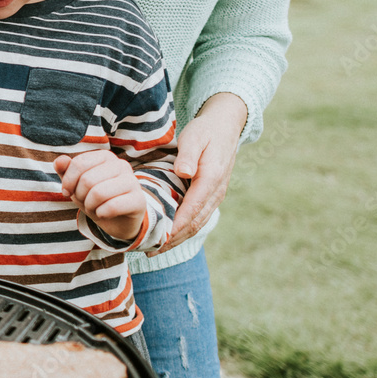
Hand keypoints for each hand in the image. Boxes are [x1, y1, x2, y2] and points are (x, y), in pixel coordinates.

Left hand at [54, 150, 146, 241]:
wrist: (118, 221)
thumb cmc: (95, 199)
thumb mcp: (76, 185)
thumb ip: (65, 171)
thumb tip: (60, 161)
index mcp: (106, 156)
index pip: (79, 163)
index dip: (68, 181)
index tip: (68, 192)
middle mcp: (121, 165)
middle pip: (87, 180)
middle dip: (80, 196)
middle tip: (85, 202)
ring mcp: (132, 181)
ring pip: (99, 193)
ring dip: (90, 206)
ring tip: (94, 208)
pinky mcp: (139, 200)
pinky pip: (112, 207)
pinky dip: (101, 214)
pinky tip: (104, 214)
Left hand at [161, 92, 246, 251]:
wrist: (226, 126)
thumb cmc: (205, 130)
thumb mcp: (195, 136)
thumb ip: (188, 155)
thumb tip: (183, 172)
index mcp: (211, 178)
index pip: (193, 208)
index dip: (177, 225)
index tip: (159, 239)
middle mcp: (216, 191)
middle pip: (195, 222)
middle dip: (174, 239)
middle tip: (150, 251)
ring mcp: (215, 195)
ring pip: (198, 223)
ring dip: (178, 239)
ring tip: (155, 250)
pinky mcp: (211, 195)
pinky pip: (199, 217)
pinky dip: (184, 230)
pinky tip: (169, 236)